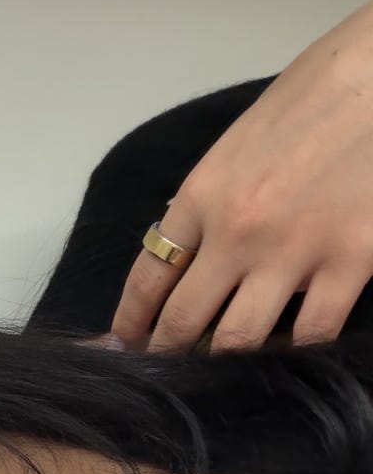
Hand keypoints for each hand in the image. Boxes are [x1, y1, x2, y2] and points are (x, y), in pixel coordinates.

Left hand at [111, 1, 372, 354]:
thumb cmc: (306, 104)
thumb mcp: (231, 151)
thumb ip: (202, 209)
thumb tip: (180, 260)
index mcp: (201, 197)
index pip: (148, 277)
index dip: (130, 322)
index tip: (123, 344)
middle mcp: (238, 231)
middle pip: (184, 320)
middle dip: (167, 353)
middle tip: (164, 369)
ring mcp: (294, 250)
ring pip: (240, 340)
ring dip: (224, 361)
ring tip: (219, 368)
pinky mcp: (353, 261)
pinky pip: (312, 333)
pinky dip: (294, 351)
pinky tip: (284, 353)